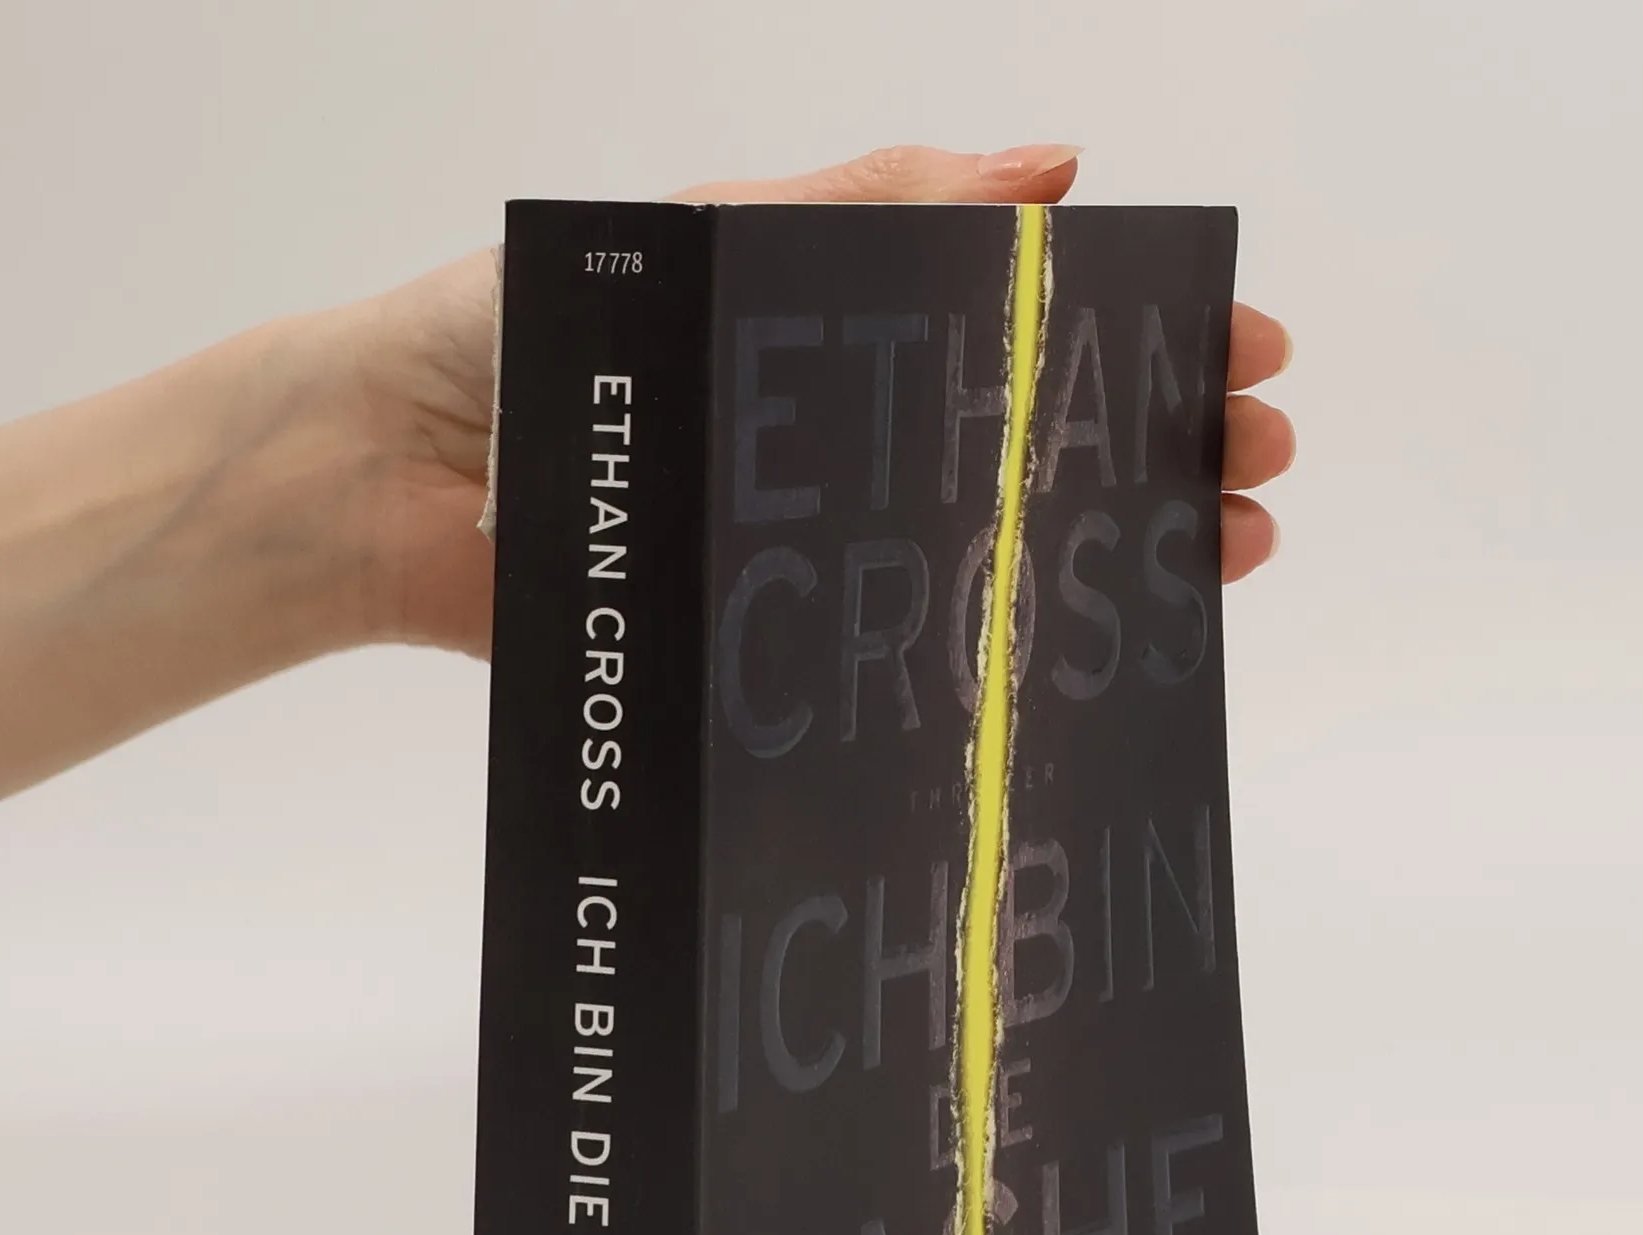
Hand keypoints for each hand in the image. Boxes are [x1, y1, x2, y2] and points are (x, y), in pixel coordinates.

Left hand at [343, 144, 1294, 658]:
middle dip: (1165, 444)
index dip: (1141, 341)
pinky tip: (1093, 656)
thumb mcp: (706, 238)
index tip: (1241, 350)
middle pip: (1039, 446)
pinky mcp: (775, 650)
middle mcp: (851, 447)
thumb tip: (1051, 170)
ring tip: (1224, 547)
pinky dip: (1008, 653)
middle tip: (1255, 455)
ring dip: (1124, 549)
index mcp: (845, 334)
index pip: (1030, 334)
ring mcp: (822, 554)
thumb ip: (864, 206)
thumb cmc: (520, 329)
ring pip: (1001, 554)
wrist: (388, 479)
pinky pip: (908, 657)